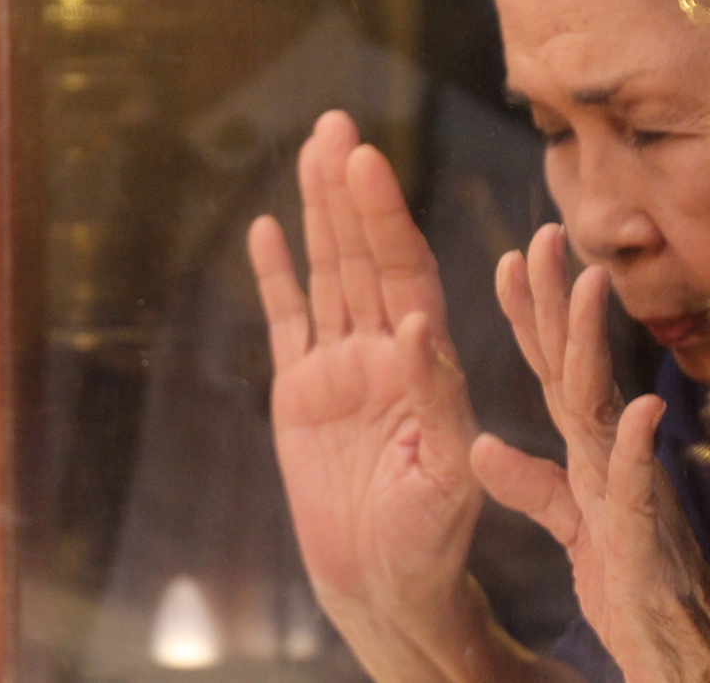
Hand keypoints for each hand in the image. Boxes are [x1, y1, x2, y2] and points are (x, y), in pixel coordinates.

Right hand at [250, 112, 564, 681]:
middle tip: (337, 125)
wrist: (383, 583)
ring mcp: (339, 367)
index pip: (405, 274)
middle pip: (363, 256)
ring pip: (326, 274)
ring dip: (317, 213)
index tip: (369, 164)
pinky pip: (286, 321)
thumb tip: (415, 323)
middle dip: (350, 192)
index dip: (386, 218)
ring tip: (310, 150)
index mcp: (427, 365)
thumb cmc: (429, 540)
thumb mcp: (444, 473)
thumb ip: (432, 396)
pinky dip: (275, 276)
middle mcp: (384, 351)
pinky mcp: (301, 392)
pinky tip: (265, 229)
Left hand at [478, 224, 709, 681]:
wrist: (674, 645)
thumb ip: (528, 483)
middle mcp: (607, 450)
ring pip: (603, 404)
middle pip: (572, 364)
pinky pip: (639, 483)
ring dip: (591, 347)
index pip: (549, 366)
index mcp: (585, 446)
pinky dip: (638, 447)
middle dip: (555, 300)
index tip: (506, 257)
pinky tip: (641, 409)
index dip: (527, 314)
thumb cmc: (627, 579)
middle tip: (542, 236)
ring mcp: (628, 483)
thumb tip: (483, 445)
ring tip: (586, 286)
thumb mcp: (567, 523)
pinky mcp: (644, 530)